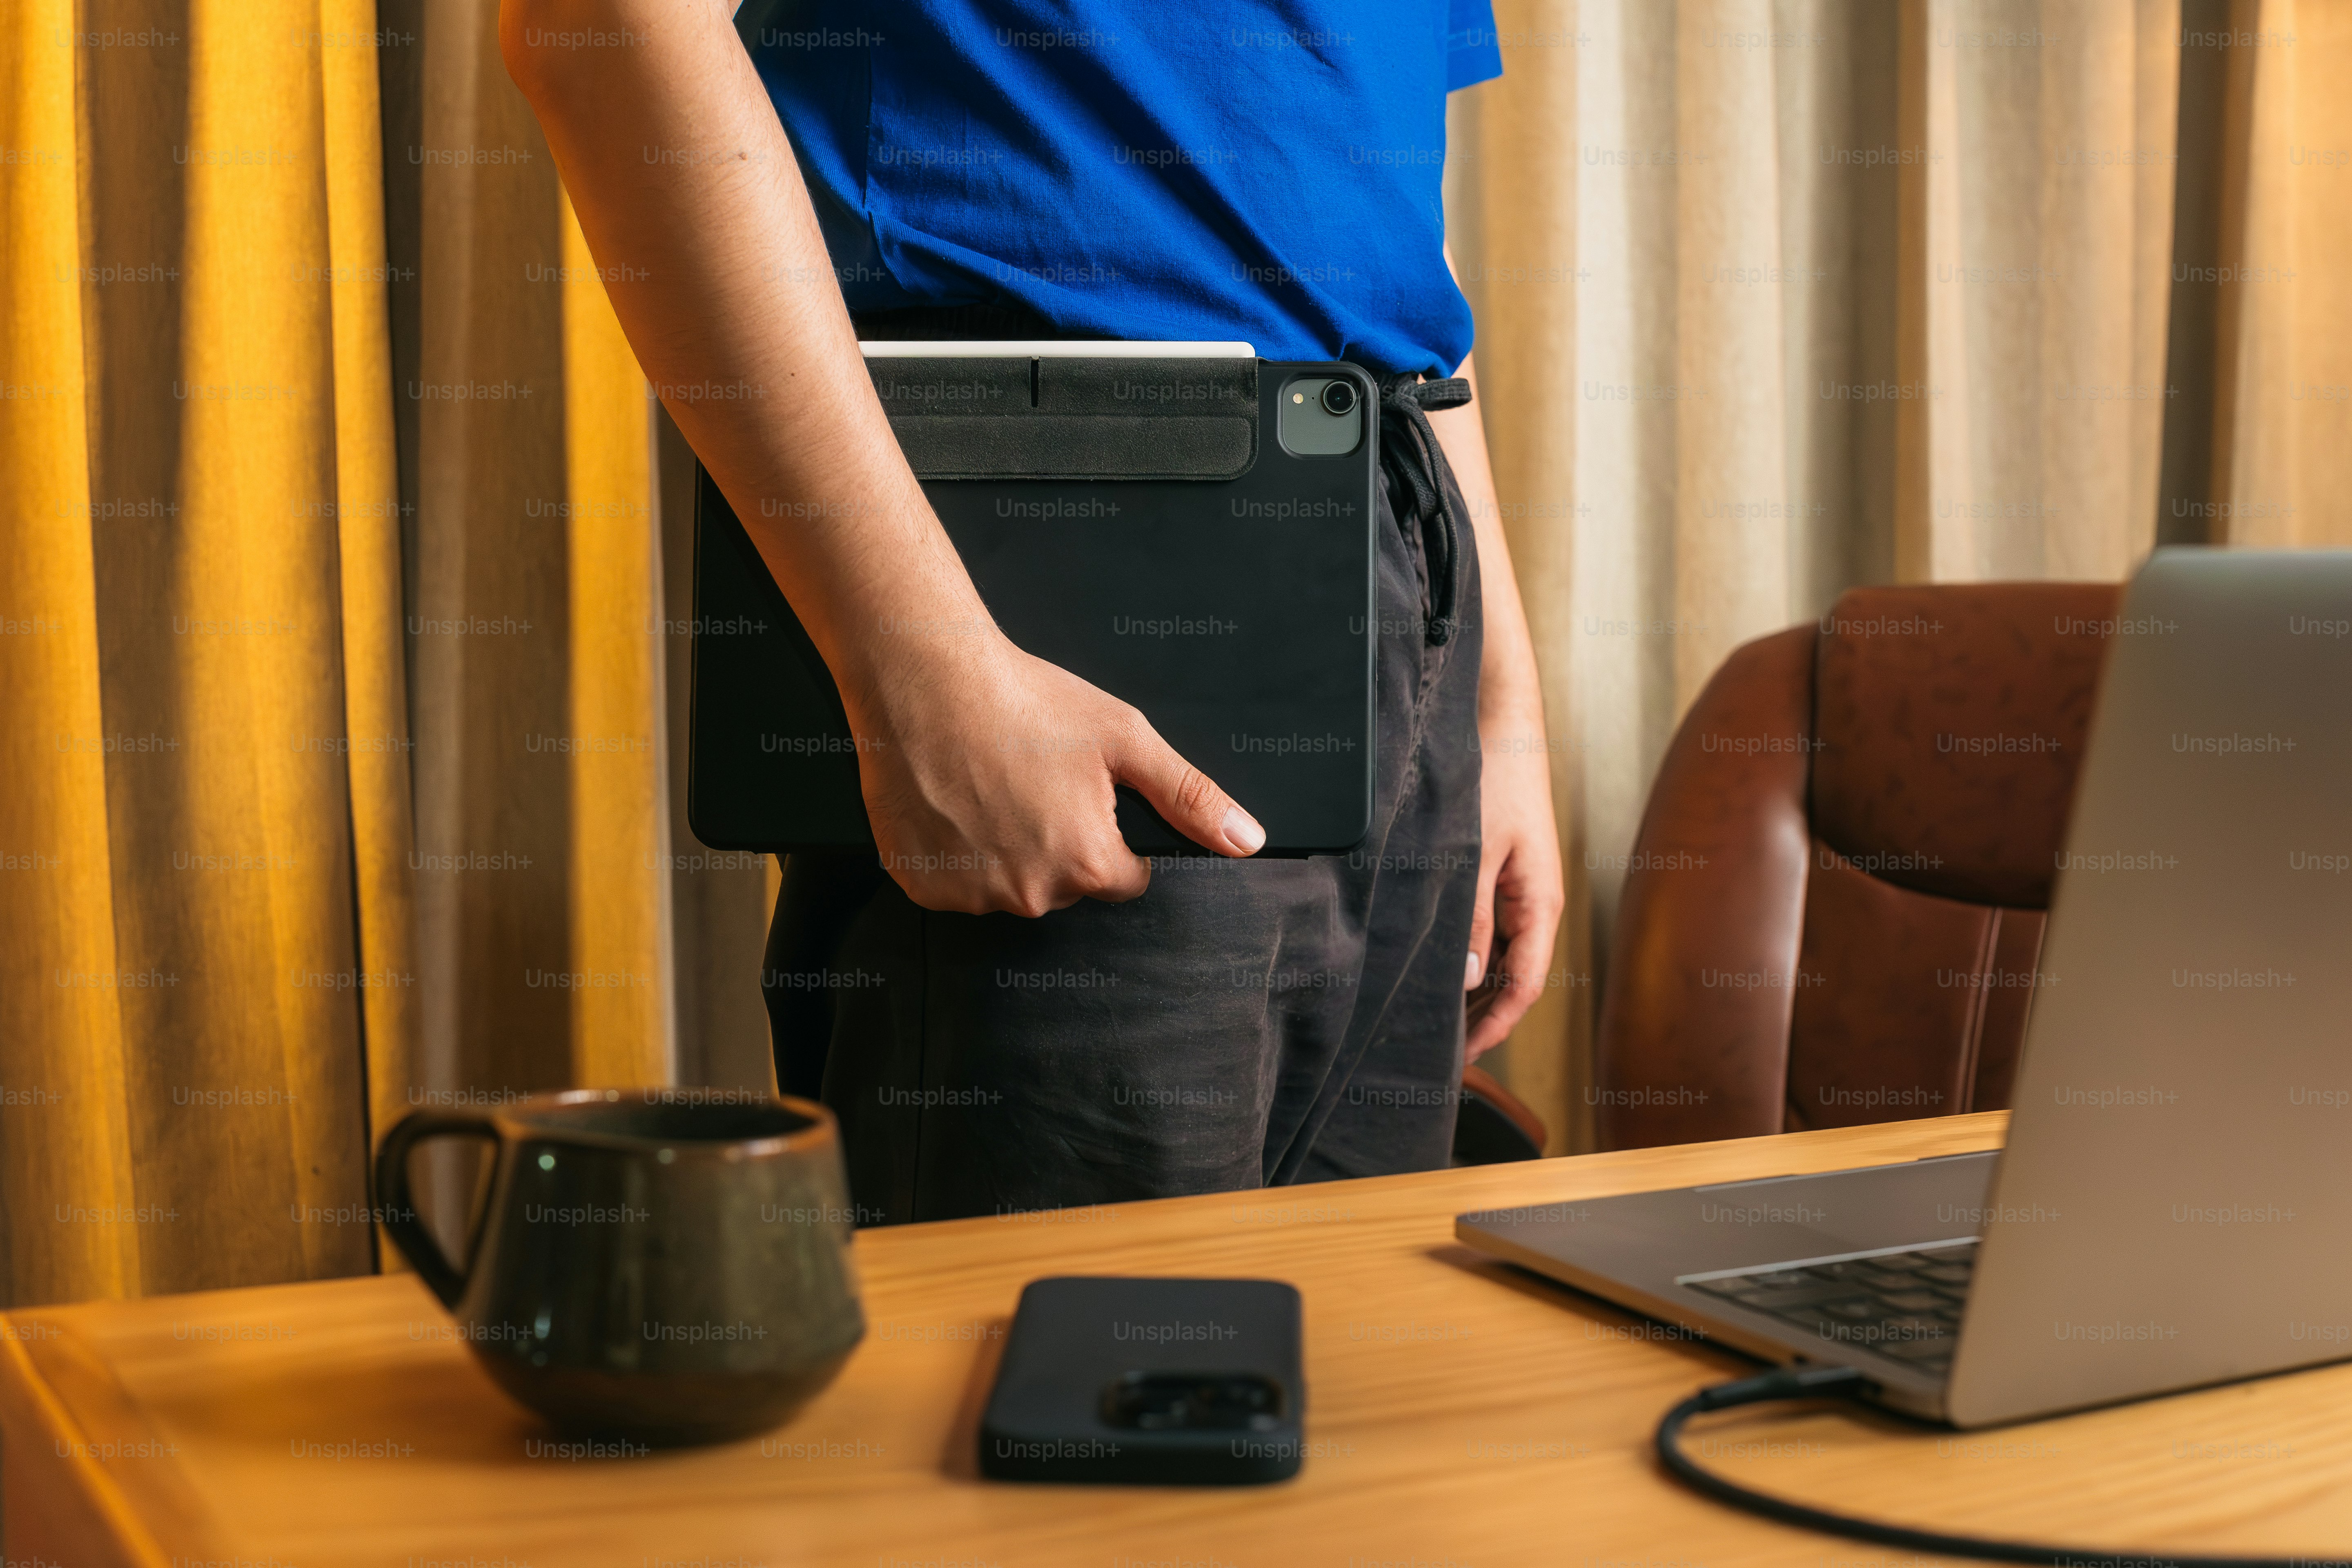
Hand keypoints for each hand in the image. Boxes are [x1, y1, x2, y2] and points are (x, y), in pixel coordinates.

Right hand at [841, 629, 1264, 915]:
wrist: (926, 678)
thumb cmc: (1024, 701)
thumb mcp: (1125, 739)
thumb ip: (1189, 796)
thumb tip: (1247, 839)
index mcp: (1087, 862)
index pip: (1125, 878)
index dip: (1113, 835)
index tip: (1085, 795)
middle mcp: (1030, 892)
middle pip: (1067, 884)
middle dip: (1059, 842)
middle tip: (1033, 780)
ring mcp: (971, 893)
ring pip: (1010, 884)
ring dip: (1007, 848)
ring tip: (991, 784)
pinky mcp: (921, 883)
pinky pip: (956, 882)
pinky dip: (958, 851)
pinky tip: (955, 801)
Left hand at [1465, 720, 1564, 1061]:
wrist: (1502, 726)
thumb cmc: (1495, 780)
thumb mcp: (1475, 852)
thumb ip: (1472, 917)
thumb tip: (1470, 978)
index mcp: (1540, 906)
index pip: (1525, 986)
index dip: (1495, 1026)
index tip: (1462, 1056)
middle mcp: (1535, 906)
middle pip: (1513, 979)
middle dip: (1481, 1016)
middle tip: (1436, 1046)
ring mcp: (1520, 892)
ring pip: (1500, 957)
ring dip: (1473, 988)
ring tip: (1431, 1017)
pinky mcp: (1502, 877)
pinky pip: (1489, 930)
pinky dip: (1468, 954)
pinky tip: (1439, 966)